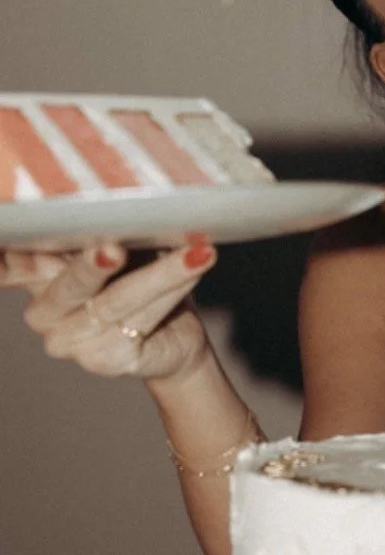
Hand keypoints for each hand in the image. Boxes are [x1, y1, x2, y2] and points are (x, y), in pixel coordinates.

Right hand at [0, 239, 216, 382]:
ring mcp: (69, 341)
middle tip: (115, 249)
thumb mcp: (115, 244)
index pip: (7, 265)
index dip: (5, 259)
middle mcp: (43, 312)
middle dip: (94, 265)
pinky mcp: (103, 360)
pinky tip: (196, 268)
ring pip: (116, 302)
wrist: (175, 337)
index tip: (22, 243)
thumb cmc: (140, 277)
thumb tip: (113, 195)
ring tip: (196, 253)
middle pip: (68, 284)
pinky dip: (174, 292)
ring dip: (162, 274)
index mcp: (35, 274)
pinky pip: (142, 320)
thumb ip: (97, 229)